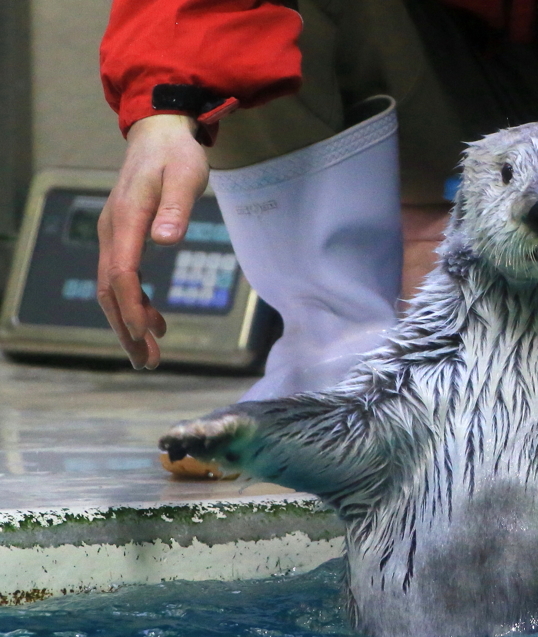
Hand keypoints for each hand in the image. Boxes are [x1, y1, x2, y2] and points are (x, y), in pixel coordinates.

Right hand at [96, 115, 208, 368]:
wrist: (160, 132)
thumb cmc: (177, 154)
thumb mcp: (186, 176)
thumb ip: (177, 208)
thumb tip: (164, 241)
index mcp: (126, 218)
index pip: (122, 273)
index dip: (132, 307)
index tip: (145, 336)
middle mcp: (112, 230)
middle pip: (111, 290)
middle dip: (126, 329)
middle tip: (146, 362)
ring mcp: (114, 234)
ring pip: (112, 289)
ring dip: (128, 323)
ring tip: (148, 355)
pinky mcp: (123, 236)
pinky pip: (122, 278)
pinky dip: (135, 304)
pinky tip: (156, 322)